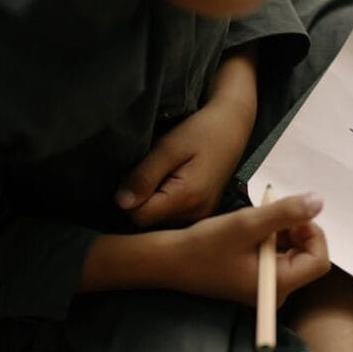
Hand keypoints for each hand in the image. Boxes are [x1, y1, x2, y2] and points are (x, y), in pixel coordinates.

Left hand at [116, 100, 250, 226]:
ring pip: (160, 223)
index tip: (132, 175)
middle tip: (147, 173)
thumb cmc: (201, 131)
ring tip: (160, 177)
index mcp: (187, 198)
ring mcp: (201, 216)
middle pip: (149, 223)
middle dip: (140, 202)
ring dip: (152, 204)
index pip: (138, 216)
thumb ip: (144, 176)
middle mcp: (196, 214)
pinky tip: (168, 185)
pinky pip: (173, 219)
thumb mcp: (168, 147)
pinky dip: (165, 205)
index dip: (127, 198)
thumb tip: (120, 202)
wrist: (231, 128)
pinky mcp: (203, 213)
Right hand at [166, 193, 329, 305]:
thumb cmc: (204, 246)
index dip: (311, 233)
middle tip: (270, 213)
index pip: (319, 260)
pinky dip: (272, 237)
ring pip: (294, 252)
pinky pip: (278, 255)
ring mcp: (267, 287)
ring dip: (282, 231)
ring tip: (256, 221)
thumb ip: (285, 212)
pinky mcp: (258, 279)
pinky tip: (251, 229)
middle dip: (296, 230)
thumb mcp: (246, 224)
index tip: (290, 214)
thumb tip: (319, 201)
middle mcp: (277, 292)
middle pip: (309, 256)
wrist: (169, 261)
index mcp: (278, 285)